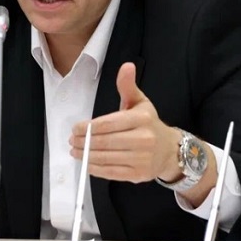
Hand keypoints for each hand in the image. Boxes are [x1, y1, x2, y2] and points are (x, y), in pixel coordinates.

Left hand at [69, 62, 182, 182]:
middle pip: (105, 142)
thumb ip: (128, 86)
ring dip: (85, 156)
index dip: (89, 127)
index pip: (109, 123)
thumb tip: (126, 66)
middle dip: (84, 142)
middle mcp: (144, 139)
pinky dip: (95, 168)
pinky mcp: (138, 174)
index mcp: (142, 118)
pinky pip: (111, 172)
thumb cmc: (148, 124)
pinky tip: (86, 163)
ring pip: (106, 158)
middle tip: (71, 140)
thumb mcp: (140, 102)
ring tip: (75, 151)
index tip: (76, 128)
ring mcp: (142, 159)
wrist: (168, 150)